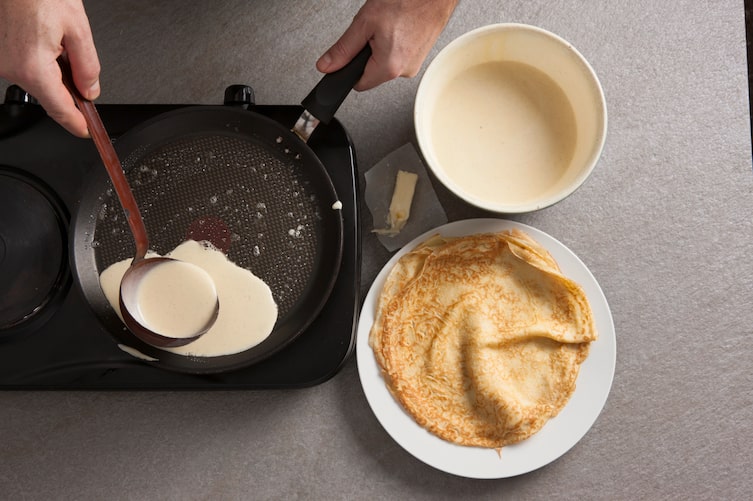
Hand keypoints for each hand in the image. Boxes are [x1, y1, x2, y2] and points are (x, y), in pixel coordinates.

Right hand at [0, 0, 99, 136]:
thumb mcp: (78, 30)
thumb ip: (88, 67)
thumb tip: (91, 91)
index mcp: (33, 68)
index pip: (60, 110)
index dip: (77, 123)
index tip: (86, 131)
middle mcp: (13, 69)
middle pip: (51, 96)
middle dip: (70, 88)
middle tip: (78, 60)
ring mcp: (3, 62)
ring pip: (40, 81)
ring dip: (56, 72)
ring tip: (59, 40)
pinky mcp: (0, 55)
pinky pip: (28, 69)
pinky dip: (43, 63)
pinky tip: (48, 41)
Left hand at [316, 0, 457, 90]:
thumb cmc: (407, 2)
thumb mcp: (365, 23)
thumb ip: (343, 49)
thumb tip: (327, 65)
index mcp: (389, 67)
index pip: (358, 85)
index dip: (350, 69)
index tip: (351, 56)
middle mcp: (404, 71)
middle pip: (373, 74)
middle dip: (368, 55)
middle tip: (374, 31)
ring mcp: (415, 64)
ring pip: (386, 64)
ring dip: (382, 48)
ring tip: (389, 27)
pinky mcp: (420, 57)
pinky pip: (399, 56)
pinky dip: (395, 44)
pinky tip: (399, 28)